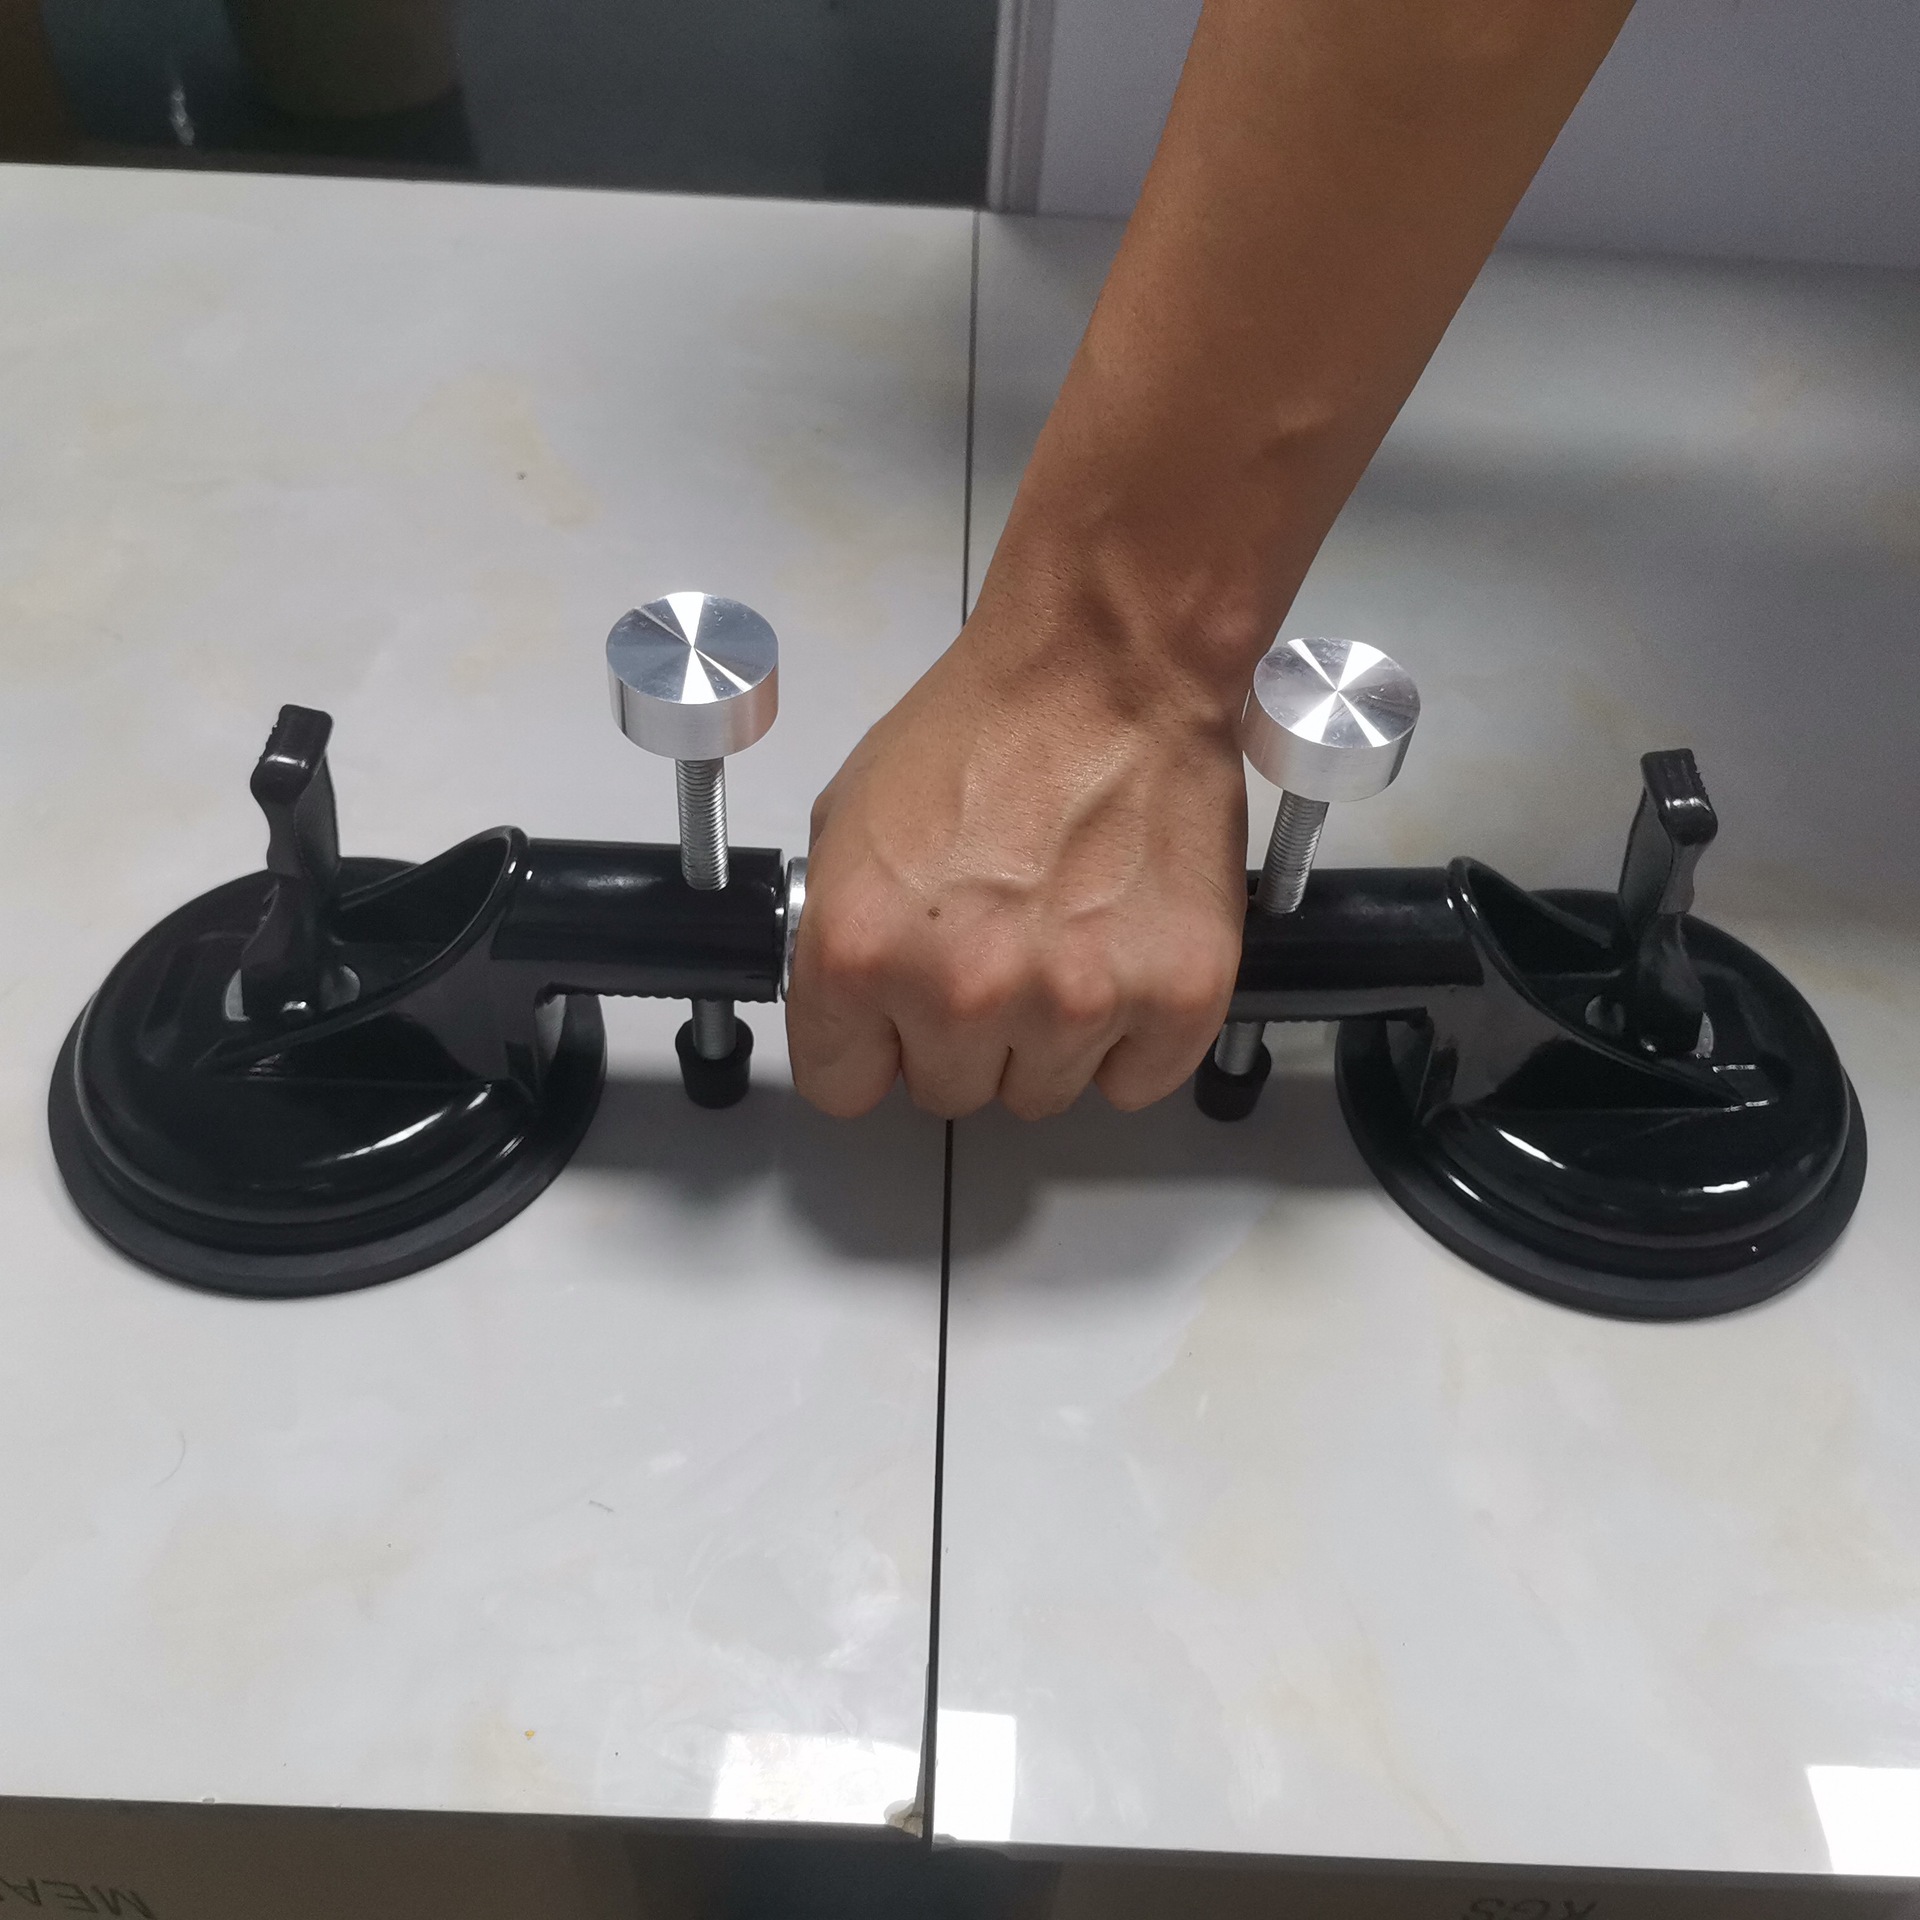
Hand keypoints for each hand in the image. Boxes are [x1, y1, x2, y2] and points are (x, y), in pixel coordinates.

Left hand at [786, 575, 1249, 1119]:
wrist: (1111, 667)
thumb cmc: (985, 726)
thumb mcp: (850, 822)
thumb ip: (841, 936)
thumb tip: (857, 1010)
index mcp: (859, 952)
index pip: (844, 1086)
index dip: (872, 1046)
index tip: (898, 1018)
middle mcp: (961, 994)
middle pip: (948, 1094)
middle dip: (963, 1034)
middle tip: (997, 945)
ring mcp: (1074, 1003)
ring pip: (1042, 1092)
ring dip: (1048, 1035)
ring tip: (1065, 935)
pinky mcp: (1174, 999)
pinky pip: (1136, 1080)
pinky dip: (1132, 1037)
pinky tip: (1123, 956)